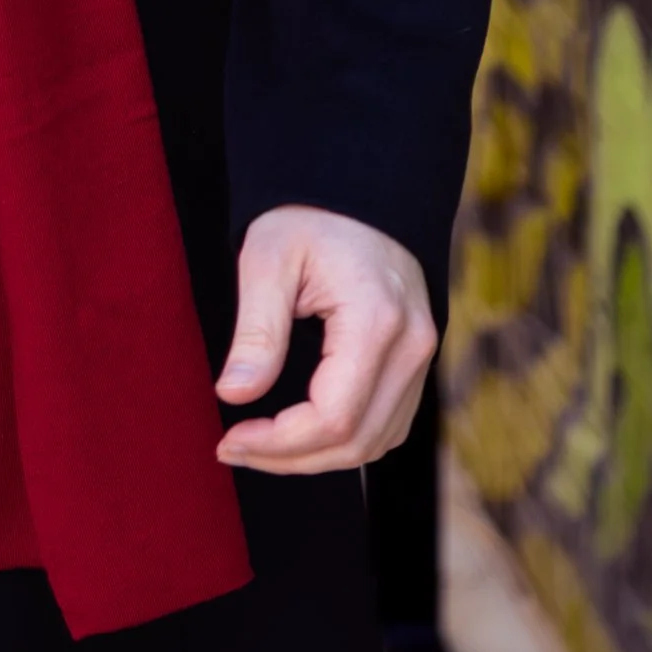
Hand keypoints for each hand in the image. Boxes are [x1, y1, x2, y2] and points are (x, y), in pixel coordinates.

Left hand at [213, 205, 434, 472]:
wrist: (358, 193)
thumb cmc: (308, 218)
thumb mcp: (268, 259)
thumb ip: (256, 331)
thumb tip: (233, 394)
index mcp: (376, 321)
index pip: (333, 417)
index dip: (279, 443)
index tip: (229, 439)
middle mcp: (412, 346)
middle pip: (356, 441)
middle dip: (290, 458)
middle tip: (233, 448)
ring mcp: (422, 357)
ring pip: (375, 442)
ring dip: (316, 458)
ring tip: (259, 446)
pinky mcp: (417, 363)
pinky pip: (388, 425)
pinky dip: (345, 441)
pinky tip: (301, 434)